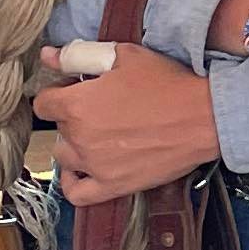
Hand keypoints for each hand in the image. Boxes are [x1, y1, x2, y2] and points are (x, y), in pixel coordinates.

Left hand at [33, 42, 222, 205]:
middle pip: (57, 129)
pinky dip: (73, 182)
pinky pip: (77, 193)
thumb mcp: (123, 57)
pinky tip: (82, 170)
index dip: (58, 94)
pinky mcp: (113, 185)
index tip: (76, 91)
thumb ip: (80, 55)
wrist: (204, 117)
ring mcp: (95, 165)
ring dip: (75, 146)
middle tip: (100, 109)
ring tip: (98, 136)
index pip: (44, 103)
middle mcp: (80, 138)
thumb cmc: (166, 83)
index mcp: (76, 105)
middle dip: (72, 118)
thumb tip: (47, 55)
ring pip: (65, 157)